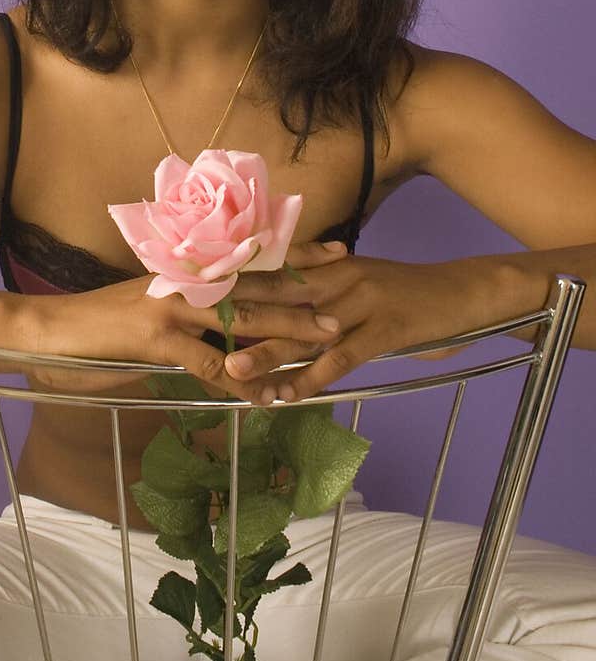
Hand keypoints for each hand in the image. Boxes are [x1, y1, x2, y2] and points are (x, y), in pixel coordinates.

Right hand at [22, 240, 350, 398]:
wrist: (50, 327)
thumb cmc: (98, 323)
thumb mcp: (149, 309)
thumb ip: (187, 314)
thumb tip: (222, 330)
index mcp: (186, 269)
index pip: (250, 257)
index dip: (295, 253)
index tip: (336, 253)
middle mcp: (185, 280)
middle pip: (257, 285)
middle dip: (304, 297)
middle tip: (343, 306)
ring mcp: (173, 306)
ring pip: (243, 319)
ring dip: (286, 335)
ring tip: (323, 347)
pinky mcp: (157, 338)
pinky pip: (211, 363)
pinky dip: (241, 383)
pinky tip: (264, 398)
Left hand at [221, 254, 495, 402]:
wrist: (465, 292)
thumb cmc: (408, 292)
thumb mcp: (360, 279)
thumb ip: (322, 287)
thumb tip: (280, 305)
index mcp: (330, 263)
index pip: (274, 271)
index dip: (234, 282)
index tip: (196, 292)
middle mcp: (339, 276)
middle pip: (279, 296)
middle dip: (237, 314)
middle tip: (196, 330)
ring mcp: (361, 302)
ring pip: (304, 329)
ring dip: (267, 352)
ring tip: (232, 372)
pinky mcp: (384, 330)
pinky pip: (341, 358)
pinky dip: (312, 379)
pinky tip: (289, 397)